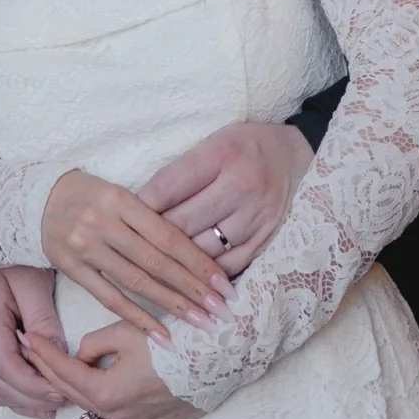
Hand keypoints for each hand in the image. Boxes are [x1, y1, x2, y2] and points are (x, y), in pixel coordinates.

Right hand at [0, 267, 70, 418]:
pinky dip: (13, 393)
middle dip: (32, 399)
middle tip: (65, 401)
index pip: (6, 367)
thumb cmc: (14, 256)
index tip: (62, 392)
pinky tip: (36, 398)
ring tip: (54, 406)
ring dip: (23, 401)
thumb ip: (43, 319)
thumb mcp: (33, 281)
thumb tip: (57, 355)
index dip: (34, 386)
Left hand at [22, 321, 203, 418]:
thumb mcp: (128, 331)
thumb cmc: (174, 341)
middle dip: (46, 367)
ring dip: (66, 392)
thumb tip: (80, 355)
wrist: (218, 358)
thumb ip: (94, 344)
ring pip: (88, 410)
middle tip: (30, 347)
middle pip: (71, 390)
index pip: (64, 369)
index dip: (43, 351)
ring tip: (47, 375)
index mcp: (106, 390)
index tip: (27, 337)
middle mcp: (115, 413)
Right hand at [41, 169, 233, 341]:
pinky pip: (109, 298)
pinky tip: (162, 334)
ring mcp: (85, 247)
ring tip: (200, 322)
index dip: (199, 261)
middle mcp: (103, 223)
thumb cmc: (91, 196)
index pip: (169, 236)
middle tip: (221, 309)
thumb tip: (197, 251)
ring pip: (136, 282)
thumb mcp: (120, 194)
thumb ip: (151, 219)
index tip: (224, 283)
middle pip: (157, 262)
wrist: (37, 200)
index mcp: (122, 199)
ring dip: (172, 306)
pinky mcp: (70, 268)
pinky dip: (138, 317)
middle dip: (193, 288)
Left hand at [138, 122, 313, 275]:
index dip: (140, 206)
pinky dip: (205, 273)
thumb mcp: (214, 142)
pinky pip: (227, 266)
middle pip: (181, 224)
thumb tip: (140, 205)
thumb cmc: (245, 147)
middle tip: (129, 247)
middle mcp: (240, 187)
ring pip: (201, 251)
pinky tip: (188, 276)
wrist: (298, 156)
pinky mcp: (266, 239)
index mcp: (222, 155)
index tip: (120, 218)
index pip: (167, 187)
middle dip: (150, 238)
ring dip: (175, 261)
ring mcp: (255, 217)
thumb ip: (182, 172)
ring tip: (152, 265)